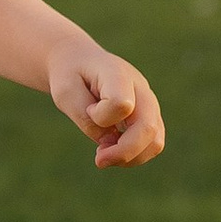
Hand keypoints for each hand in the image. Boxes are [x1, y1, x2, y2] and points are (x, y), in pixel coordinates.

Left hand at [48, 35, 163, 167]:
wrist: (81, 62)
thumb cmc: (71, 75)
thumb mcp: (65, 92)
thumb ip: (85, 118)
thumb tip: (110, 142)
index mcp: (118, 74)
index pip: (121, 104)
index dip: (101, 117)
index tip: (87, 109)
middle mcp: (141, 88)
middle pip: (148, 127)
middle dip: (123, 152)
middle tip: (98, 160)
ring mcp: (150, 103)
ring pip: (155, 141)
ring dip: (130, 158)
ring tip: (104, 155)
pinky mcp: (151, 117)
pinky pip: (152, 144)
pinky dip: (134, 156)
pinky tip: (112, 151)